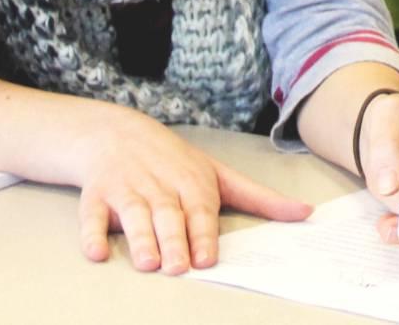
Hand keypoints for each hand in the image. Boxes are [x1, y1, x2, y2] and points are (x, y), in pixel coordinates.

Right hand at [71, 104, 310, 273]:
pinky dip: (91, 233)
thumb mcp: (218, 173)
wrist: (115, 132)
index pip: (199, 209)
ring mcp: (126, 189)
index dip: (203, 233)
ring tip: (147, 263)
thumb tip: (307, 213)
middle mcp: (159, 185)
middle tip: (177, 266)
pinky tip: (96, 252)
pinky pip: (91, 215)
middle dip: (173, 240)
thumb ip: (259, 198)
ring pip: (132, 215)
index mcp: (192, 181)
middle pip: (167, 215)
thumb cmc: (174, 161)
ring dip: (139, 239)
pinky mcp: (96, 196)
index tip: (207, 257)